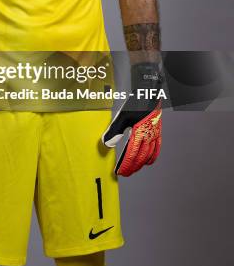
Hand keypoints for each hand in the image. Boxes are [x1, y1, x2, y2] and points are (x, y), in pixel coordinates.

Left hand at [102, 62, 162, 176]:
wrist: (150, 92)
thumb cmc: (136, 102)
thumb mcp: (122, 115)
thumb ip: (114, 131)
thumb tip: (106, 144)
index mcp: (140, 133)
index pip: (131, 155)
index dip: (125, 165)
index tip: (119, 172)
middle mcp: (149, 136)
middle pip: (141, 158)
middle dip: (132, 167)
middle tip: (124, 173)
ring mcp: (155, 135)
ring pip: (149, 155)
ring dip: (141, 164)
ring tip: (133, 169)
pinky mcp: (157, 132)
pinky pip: (157, 149)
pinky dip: (152, 157)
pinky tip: (148, 161)